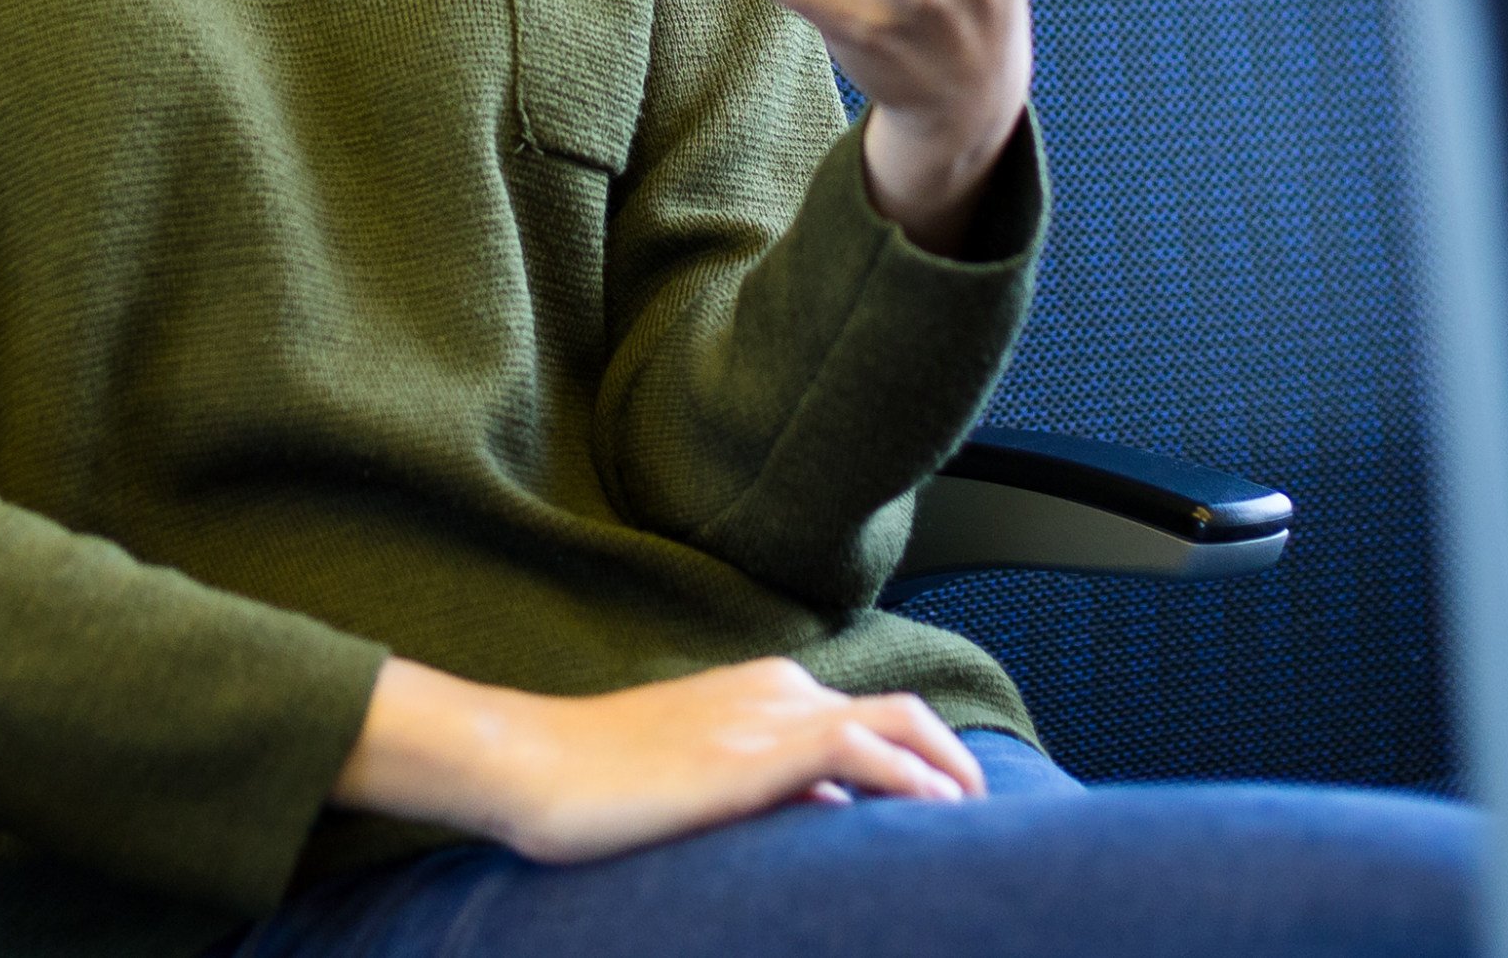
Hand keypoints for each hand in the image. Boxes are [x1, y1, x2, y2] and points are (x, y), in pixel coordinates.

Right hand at [335, 655, 986, 861]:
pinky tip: (934, 813)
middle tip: (976, 811)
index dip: (917, 753)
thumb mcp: (689, 776)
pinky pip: (865, 751)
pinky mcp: (758, 753)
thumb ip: (754, 784)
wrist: (532, 763)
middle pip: (898, 710)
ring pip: (898, 721)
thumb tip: (821, 811)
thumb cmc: (592, 780)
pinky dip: (914, 779)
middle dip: (949, 757)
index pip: (862, 713)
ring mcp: (768, 715)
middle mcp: (775, 689)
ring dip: (947, 768)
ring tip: (974, 819)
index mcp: (758, 689)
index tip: (944, 801)